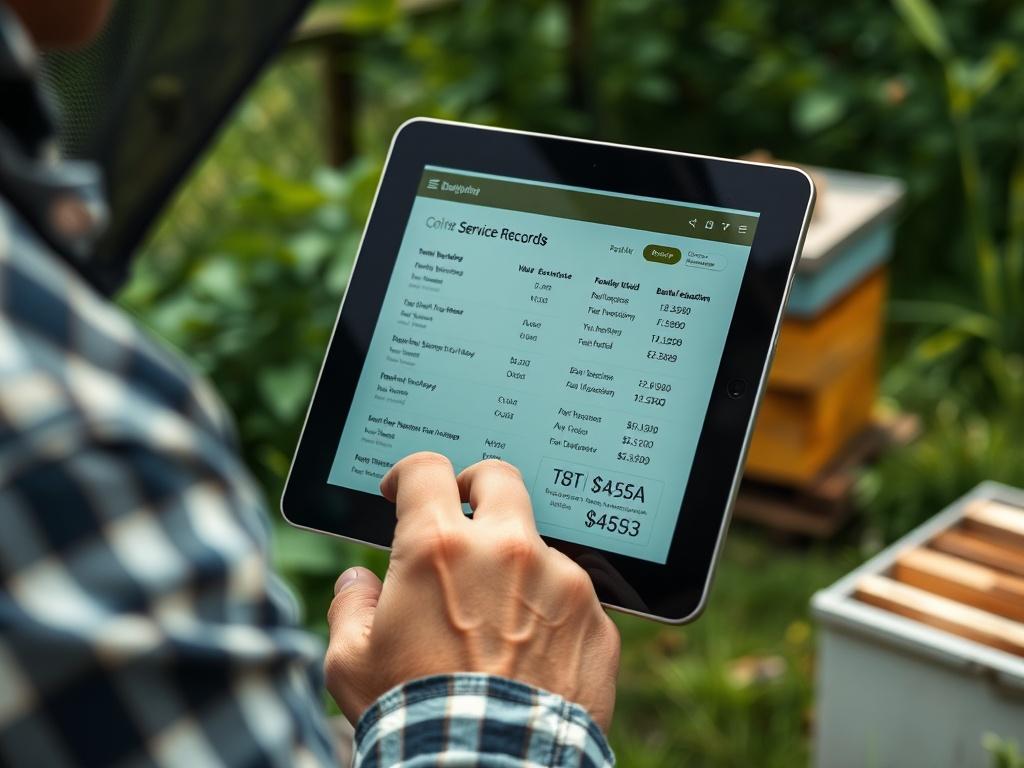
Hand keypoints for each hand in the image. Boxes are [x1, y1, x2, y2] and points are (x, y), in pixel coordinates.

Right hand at [324, 452, 619, 729]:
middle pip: (498, 478)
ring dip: (515, 567)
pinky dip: (550, 614)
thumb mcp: (352, 663)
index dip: (408, 473)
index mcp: (438, 548)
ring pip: (537, 546)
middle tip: (465, 512)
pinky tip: (531, 655)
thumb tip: (360, 583)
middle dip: (476, 486)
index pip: (426, 470)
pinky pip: (570, 597)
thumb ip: (353, 606)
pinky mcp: (595, 617)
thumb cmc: (414, 719)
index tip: (405, 489)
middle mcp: (506, 549)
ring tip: (497, 623)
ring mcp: (559, 579)